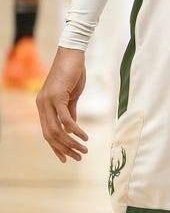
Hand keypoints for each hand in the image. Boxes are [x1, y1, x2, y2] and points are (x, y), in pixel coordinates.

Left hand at [36, 47, 89, 162]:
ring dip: (71, 143)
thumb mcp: (71, 96)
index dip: (56, 147)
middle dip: (65, 149)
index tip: (67, 158)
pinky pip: (65, 119)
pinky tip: (84, 136)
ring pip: (56, 130)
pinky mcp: (57, 97)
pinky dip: (75, 129)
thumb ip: (70, 111)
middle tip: (78, 157)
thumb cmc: (72, 73)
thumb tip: (71, 129)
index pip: (47, 132)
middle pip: (50, 135)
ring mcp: (48, 102)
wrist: (72, 54)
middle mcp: (42, 106)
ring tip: (84, 150)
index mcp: (43, 106)